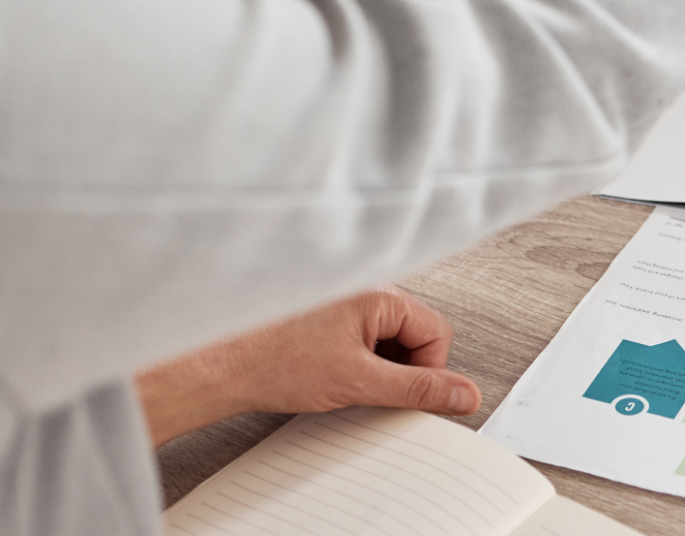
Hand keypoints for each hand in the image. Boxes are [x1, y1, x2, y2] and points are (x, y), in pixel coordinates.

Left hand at [135, 285, 481, 446]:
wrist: (221, 365)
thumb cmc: (275, 362)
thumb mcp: (360, 382)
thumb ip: (419, 390)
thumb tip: (464, 394)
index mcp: (380, 295)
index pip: (437, 334)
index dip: (427, 372)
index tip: (405, 395)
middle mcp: (365, 290)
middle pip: (415, 334)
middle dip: (400, 368)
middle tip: (371, 390)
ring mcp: (345, 301)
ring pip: (388, 339)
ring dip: (377, 366)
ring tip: (343, 381)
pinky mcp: (327, 315)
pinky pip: (364, 338)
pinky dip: (357, 361)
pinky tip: (330, 375)